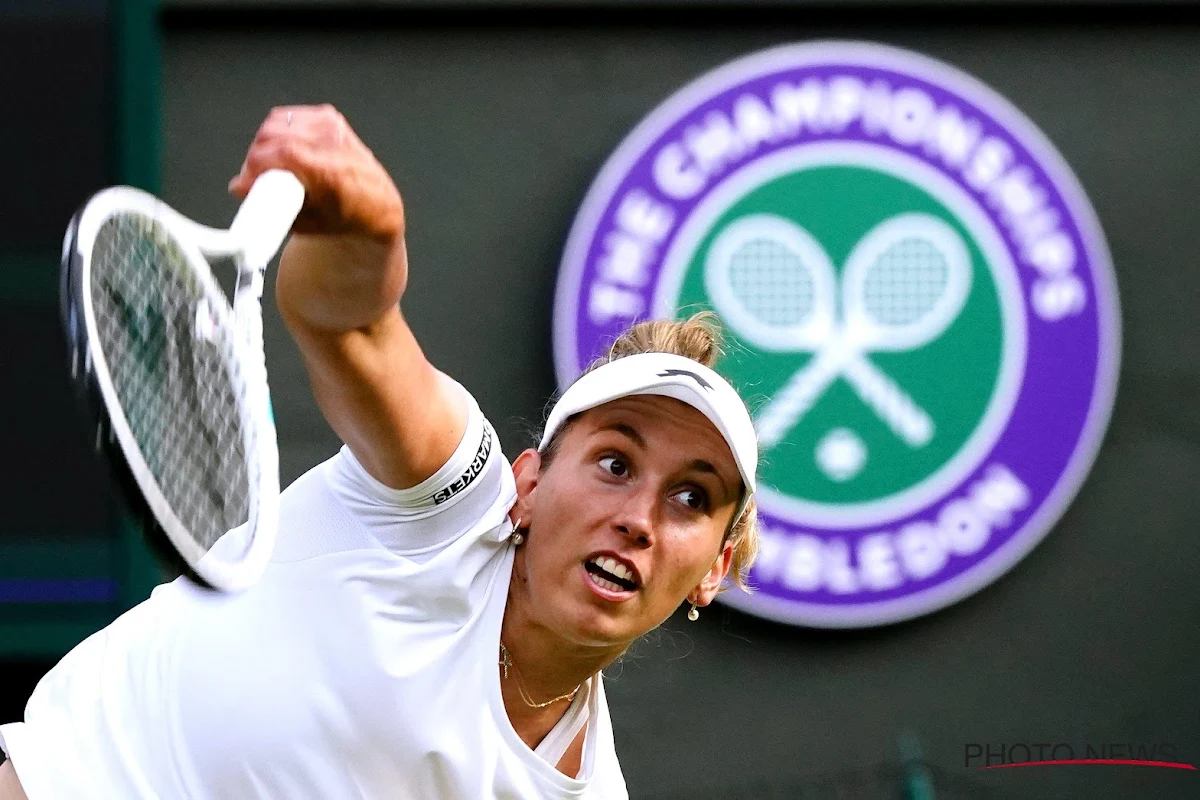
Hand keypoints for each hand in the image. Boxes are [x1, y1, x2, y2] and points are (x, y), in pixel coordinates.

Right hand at [228, 105, 403, 240]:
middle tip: (254, 178)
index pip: (280, 152)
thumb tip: (239, 188)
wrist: (377, 203)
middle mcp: (330, 142)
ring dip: (264, 143)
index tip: (244, 182)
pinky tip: (281, 149)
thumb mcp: (307, 223)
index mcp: (328, 170)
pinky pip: (287, 116)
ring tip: (267, 166)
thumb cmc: (346, 217)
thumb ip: (270, 206)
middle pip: (272, 134)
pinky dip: (278, 131)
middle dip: (255, 156)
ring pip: (276, 122)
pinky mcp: (328, 117)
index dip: (253, 166)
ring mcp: (330, 126)